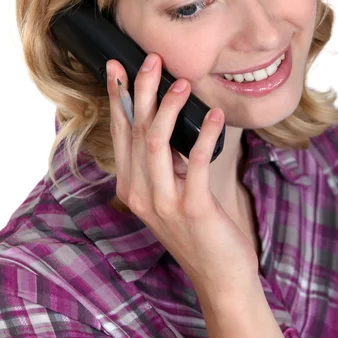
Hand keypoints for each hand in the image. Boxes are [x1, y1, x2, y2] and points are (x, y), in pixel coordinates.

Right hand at [106, 53, 258, 298]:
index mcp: (132, 187)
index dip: (119, 98)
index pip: (121, 134)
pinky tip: (217, 117)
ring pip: (156, 141)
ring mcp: (163, 203)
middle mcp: (139, 194)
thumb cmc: (199, 233)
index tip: (117, 68)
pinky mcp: (192, 208)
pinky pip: (196, 160)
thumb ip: (164, 163)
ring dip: (169, 106)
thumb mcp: (172, 194)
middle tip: (151, 59)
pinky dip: (206, 134)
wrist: (220, 277)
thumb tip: (168, 120)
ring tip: (183, 82)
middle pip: (135, 130)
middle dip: (141, 90)